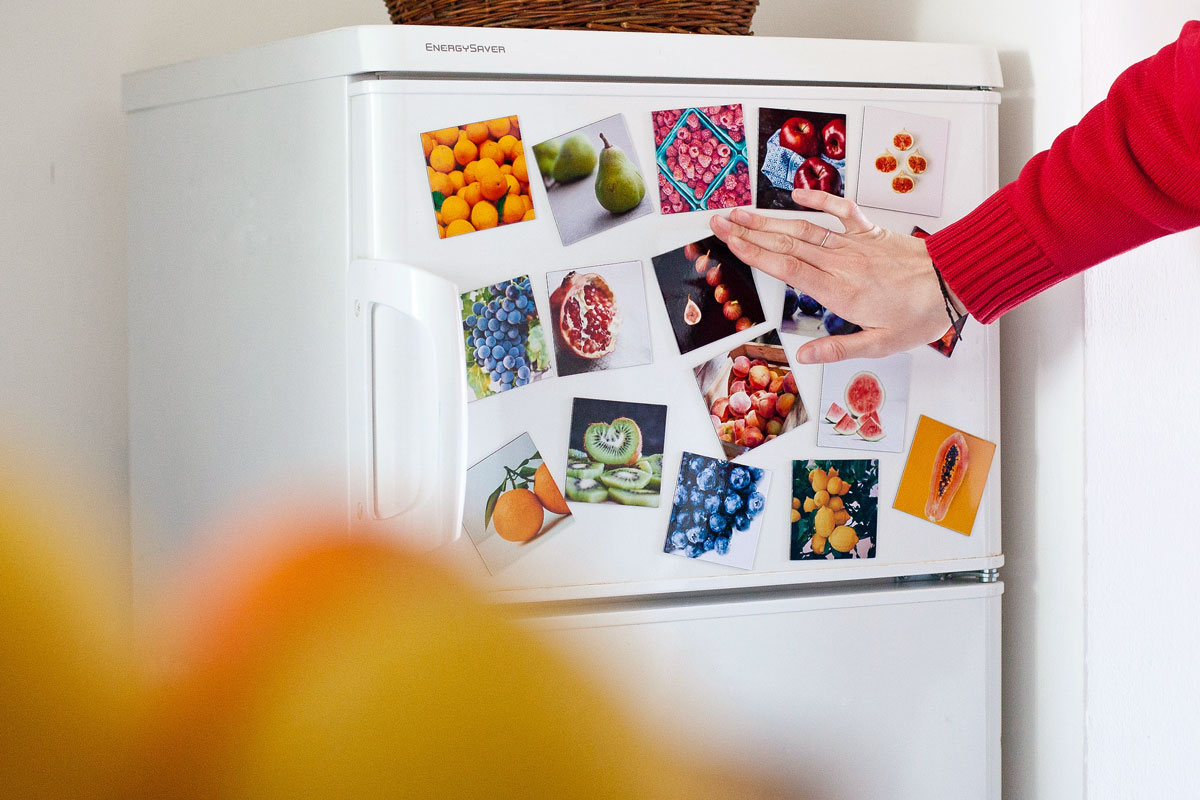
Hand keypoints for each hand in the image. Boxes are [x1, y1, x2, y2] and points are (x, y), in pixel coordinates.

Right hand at [709, 189, 952, 363]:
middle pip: (785, 244)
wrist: (954, 283)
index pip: (786, 269)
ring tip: (742, 212)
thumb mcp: (880, 344)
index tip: (728, 242)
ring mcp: (853, 245)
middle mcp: (840, 264)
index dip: (754, 253)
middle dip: (748, 232)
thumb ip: (839, 348)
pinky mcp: (868, 233)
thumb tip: (804, 355)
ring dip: (770, 219)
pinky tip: (796, 194)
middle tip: (719, 221)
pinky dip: (818, 199)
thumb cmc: (921, 315)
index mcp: (839, 292)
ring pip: (804, 228)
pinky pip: (840, 211)